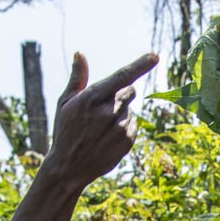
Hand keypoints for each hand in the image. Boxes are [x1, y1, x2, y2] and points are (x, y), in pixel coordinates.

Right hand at [49, 51, 157, 191]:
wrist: (69, 167)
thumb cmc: (65, 130)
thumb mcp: (65, 103)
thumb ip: (77, 78)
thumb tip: (80, 53)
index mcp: (91, 98)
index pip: (121, 76)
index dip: (140, 65)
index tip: (154, 56)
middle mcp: (107, 112)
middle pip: (129, 91)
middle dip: (120, 95)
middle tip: (103, 109)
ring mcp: (119, 128)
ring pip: (130, 109)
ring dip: (120, 114)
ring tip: (101, 128)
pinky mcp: (127, 141)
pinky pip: (134, 124)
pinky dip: (125, 127)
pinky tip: (108, 137)